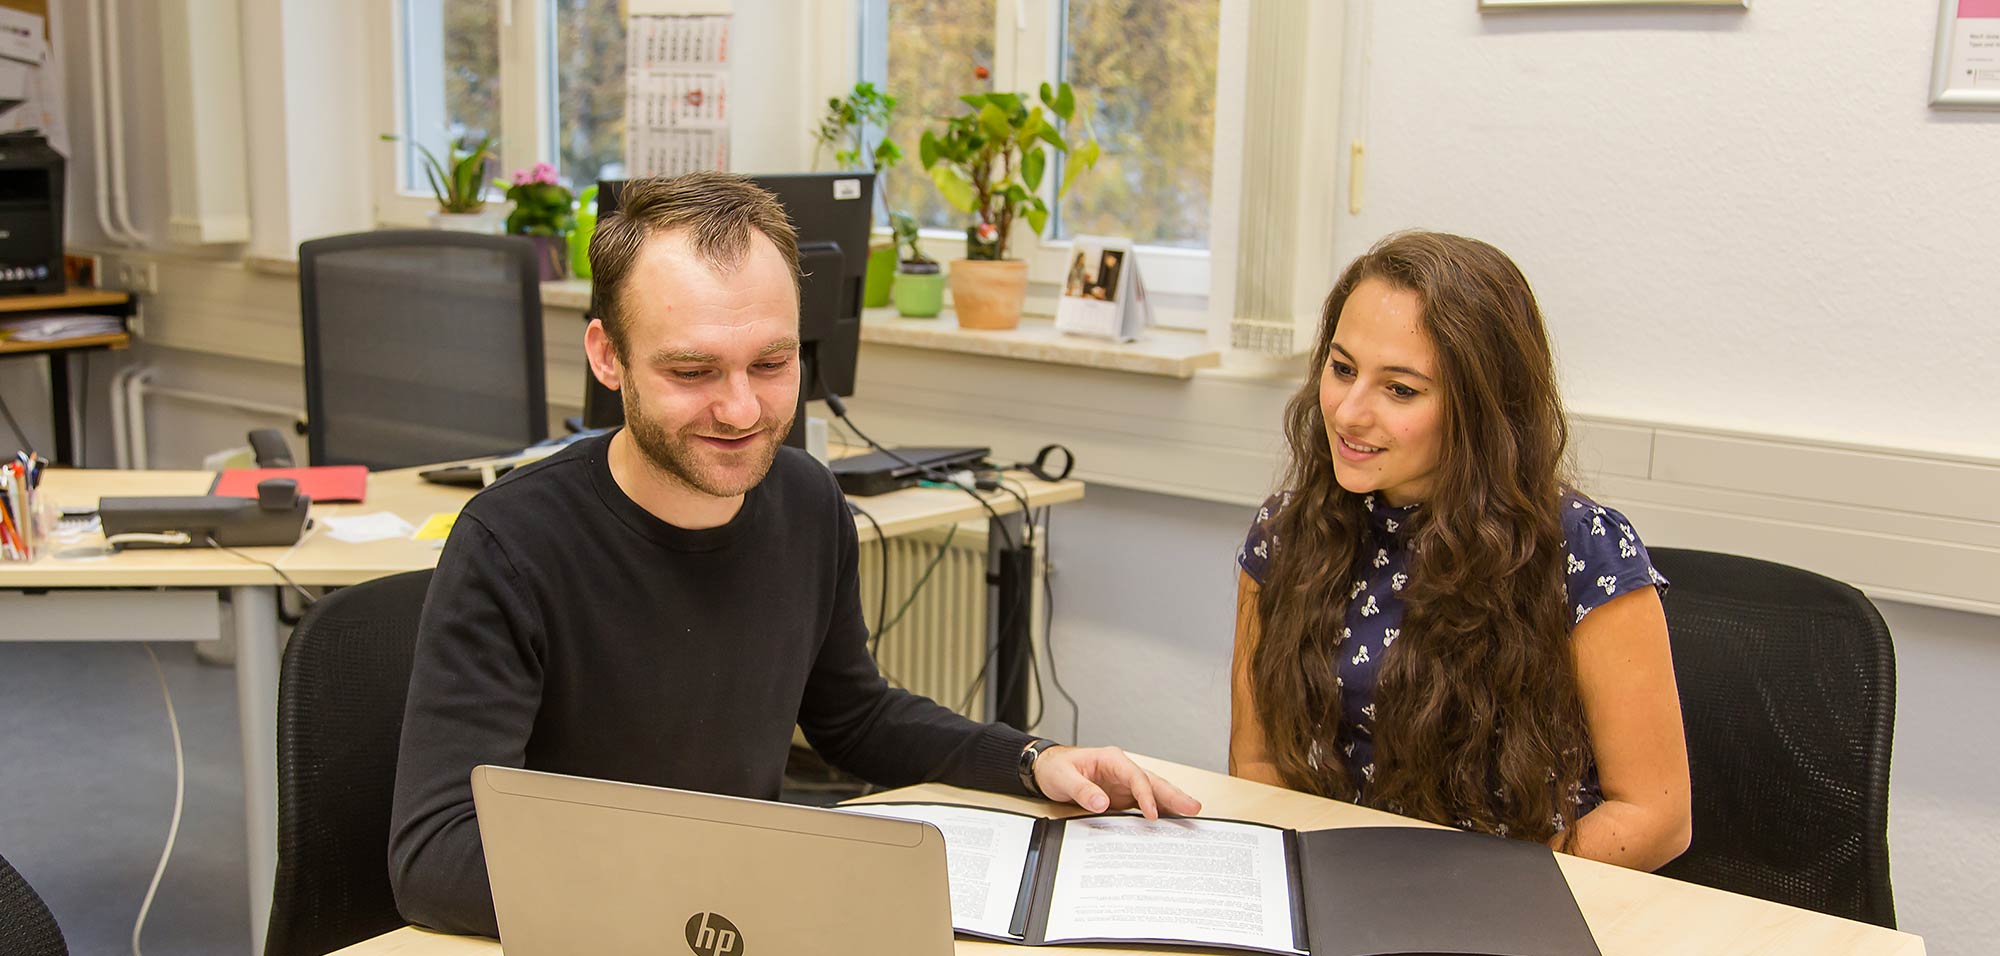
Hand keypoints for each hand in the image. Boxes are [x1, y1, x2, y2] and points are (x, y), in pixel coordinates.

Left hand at [1031, 746, 1202, 819]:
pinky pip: (1143, 804)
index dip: (1146, 795)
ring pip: (1153, 792)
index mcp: (1112, 759)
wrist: (1046, 769)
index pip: (1136, 777)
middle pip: (1153, 782)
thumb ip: (1082, 789)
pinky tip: (1171, 821)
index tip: (1152, 814)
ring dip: (1172, 803)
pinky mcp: (1121, 797)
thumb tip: (1101, 802)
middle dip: (1174, 795)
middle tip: (1193, 807)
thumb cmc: (1055, 768)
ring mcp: (1124, 784)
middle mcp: (1122, 770)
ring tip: (1191, 813)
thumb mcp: (1063, 777)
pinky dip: (1158, 811)